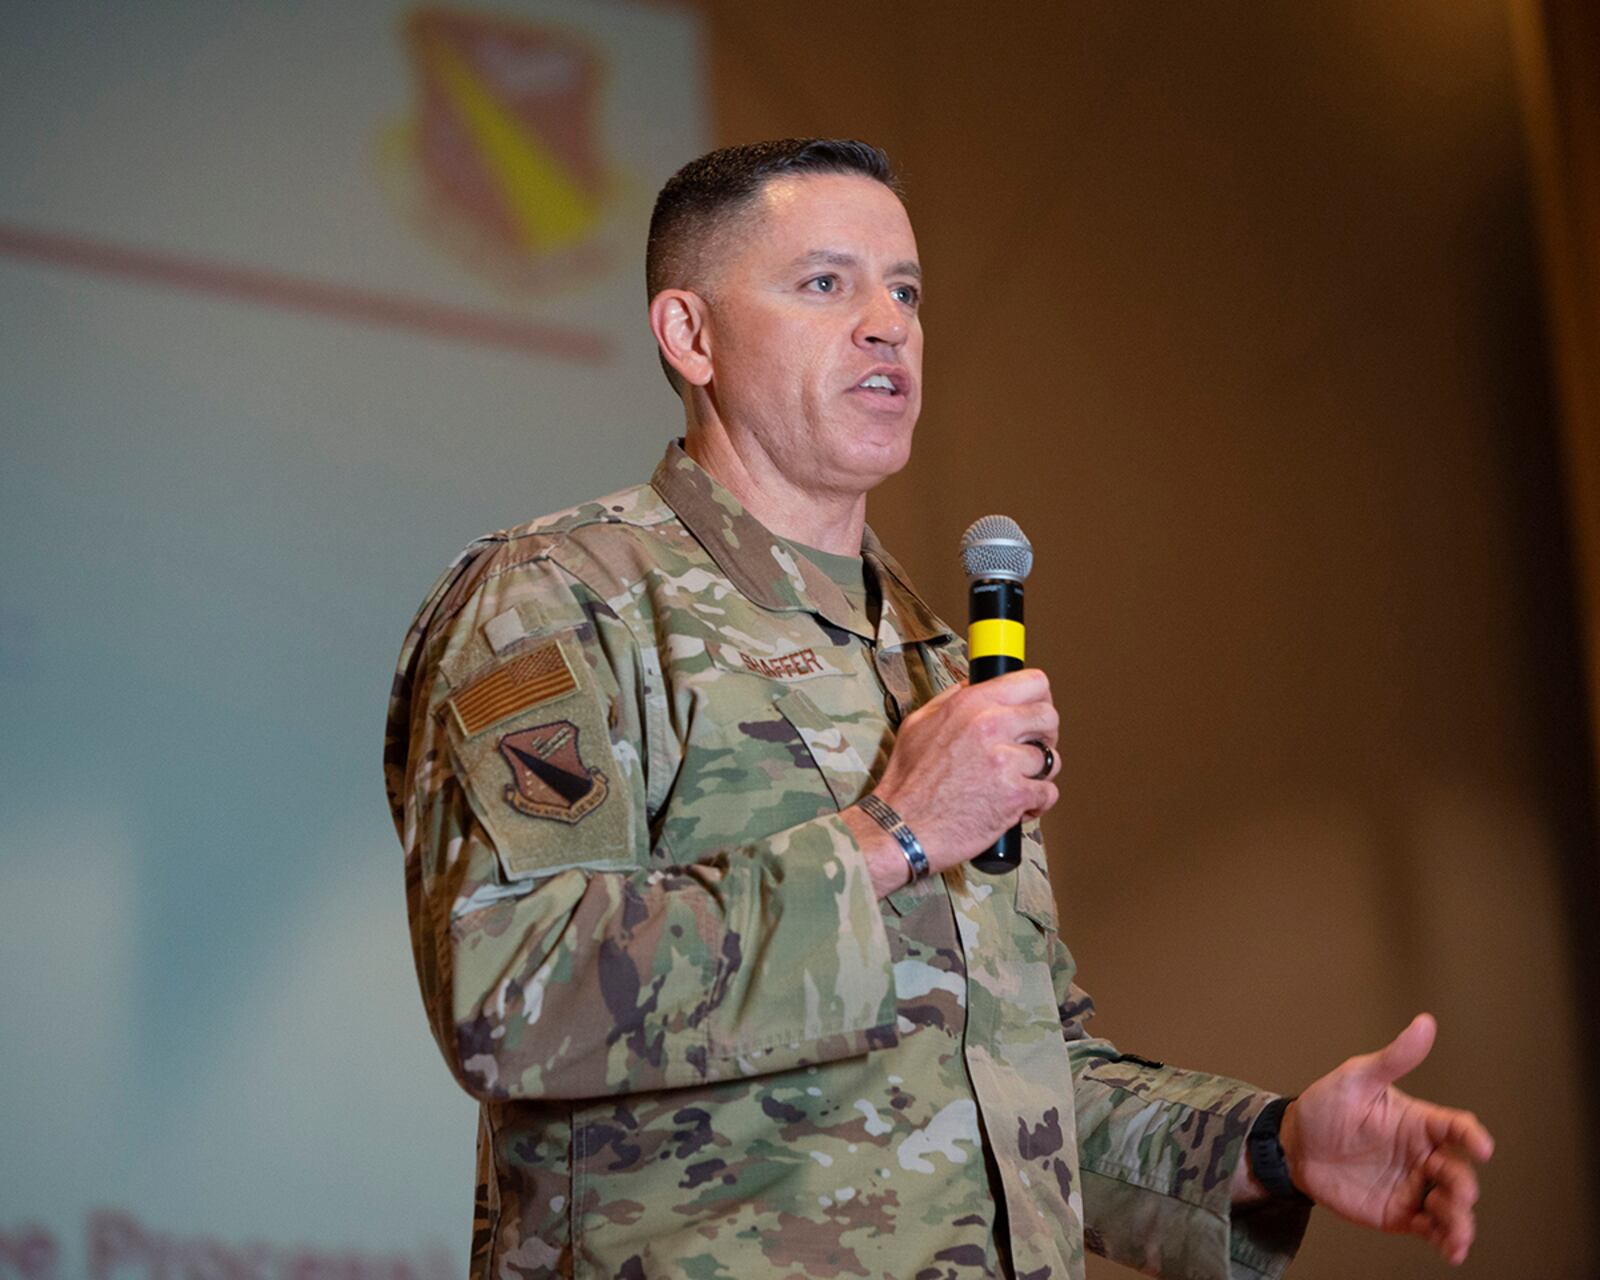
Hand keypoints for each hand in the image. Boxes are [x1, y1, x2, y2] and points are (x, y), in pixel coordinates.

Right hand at [851, 669, 1059, 893]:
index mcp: (971, 704)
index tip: (1033, 712)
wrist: (900, 827)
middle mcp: (991, 725)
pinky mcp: (1015, 795)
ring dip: (1037, 774)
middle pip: (1049, 717)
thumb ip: (951, 700)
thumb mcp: (918, 724)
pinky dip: (1036, 802)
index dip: (1039, 697)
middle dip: (1043, 736)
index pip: (1033, 682)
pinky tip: (1015, 806)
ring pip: (1051, 759)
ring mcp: (1006, 761)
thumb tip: (972, 687)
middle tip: (1027, 752)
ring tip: (1014, 783)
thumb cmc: (906, 783)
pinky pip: (1049, 793)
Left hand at [1280, 1013, 1493, 1264]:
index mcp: (1419, 1122)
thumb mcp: (1357, 1078)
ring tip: (1454, 1230)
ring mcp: (1413, 1186)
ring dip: (1460, 1220)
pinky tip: (1451, 1250)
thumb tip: (1425, 1024)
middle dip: (1462, 1184)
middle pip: (1459, 1172)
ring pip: (1452, 1207)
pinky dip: (1446, 1241)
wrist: (1293, 1147)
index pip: (1457, 1127)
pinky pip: (1432, 1230)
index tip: (1482, 1147)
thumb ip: (1393, 1058)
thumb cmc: (1326, 1107)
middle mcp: (1422, 1155)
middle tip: (1451, 1188)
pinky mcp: (1401, 1213)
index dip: (1472, 1136)